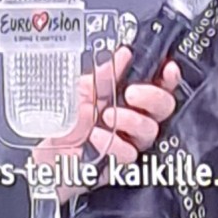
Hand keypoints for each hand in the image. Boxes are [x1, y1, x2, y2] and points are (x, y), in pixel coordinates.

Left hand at [32, 46, 180, 200]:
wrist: (48, 154)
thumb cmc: (67, 123)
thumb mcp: (82, 90)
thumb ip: (104, 74)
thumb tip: (122, 55)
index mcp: (130, 98)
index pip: (160, 85)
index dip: (169, 77)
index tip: (167, 69)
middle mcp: (135, 118)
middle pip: (164, 107)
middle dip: (152, 96)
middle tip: (132, 93)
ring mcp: (131, 141)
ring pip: (150, 129)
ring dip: (130, 119)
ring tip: (108, 116)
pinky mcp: (122, 162)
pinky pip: (130, 153)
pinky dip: (113, 142)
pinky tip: (96, 135)